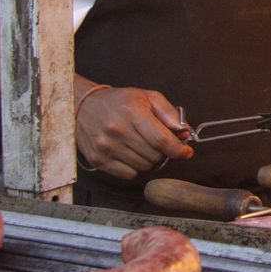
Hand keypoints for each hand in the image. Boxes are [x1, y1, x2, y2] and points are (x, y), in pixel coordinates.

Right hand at [75, 86, 193, 178]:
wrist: (84, 106)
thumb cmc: (119, 102)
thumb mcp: (148, 98)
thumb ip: (170, 114)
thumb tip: (185, 133)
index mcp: (132, 112)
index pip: (161, 140)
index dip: (178, 149)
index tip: (186, 152)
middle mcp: (117, 130)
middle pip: (154, 155)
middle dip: (164, 152)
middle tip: (159, 144)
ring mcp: (105, 147)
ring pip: (143, 167)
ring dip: (150, 160)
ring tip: (144, 146)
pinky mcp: (98, 160)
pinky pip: (129, 174)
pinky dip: (135, 168)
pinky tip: (131, 153)